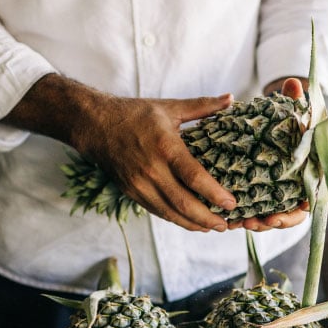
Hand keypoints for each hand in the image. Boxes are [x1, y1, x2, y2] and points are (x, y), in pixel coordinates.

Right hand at [82, 93, 238, 231]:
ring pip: (170, 213)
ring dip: (193, 224)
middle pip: (184, 203)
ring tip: (212, 227)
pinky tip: (190, 221)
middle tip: (226, 225)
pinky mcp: (132, 192)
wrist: (96, 125)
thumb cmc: (136, 114)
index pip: (194, 177)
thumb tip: (231, 99)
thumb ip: (203, 106)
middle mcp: (152, 170)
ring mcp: (140, 184)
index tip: (232, 203)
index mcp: (166, 147)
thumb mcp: (170, 107)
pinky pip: (157, 211)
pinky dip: (176, 219)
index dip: (215, 194)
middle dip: (208, 218)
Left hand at [230, 75, 309, 232]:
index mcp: (308, 175)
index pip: (306, 202)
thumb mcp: (295, 111)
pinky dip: (244, 217)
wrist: (282, 124)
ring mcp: (277, 195)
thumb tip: (292, 84)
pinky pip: (254, 212)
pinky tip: (229, 219)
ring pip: (269, 219)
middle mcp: (295, 190)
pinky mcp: (261, 196)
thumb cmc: (293, 122)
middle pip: (288, 217)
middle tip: (257, 222)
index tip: (280, 213)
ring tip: (240, 222)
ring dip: (256, 223)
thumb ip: (296, 99)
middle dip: (273, 222)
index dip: (293, 213)